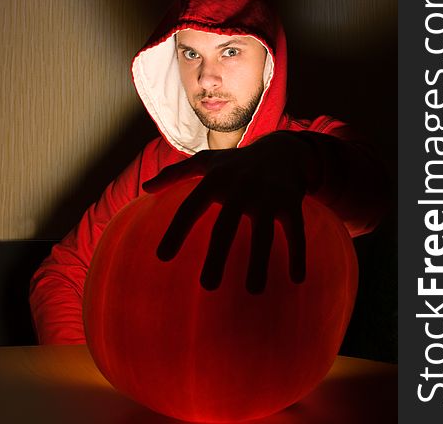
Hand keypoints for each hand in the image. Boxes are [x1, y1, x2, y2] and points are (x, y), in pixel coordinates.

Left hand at [143, 132, 318, 293]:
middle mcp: (241, 188)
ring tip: (254, 291)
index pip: (191, 207)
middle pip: (226, 227)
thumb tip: (144, 189)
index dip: (177, 231)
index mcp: (216, 180)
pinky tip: (297, 280)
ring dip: (259, 262)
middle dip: (218, 255)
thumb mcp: (206, 162)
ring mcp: (268, 196)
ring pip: (263, 234)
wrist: (281, 150)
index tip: (162, 257)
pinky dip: (298, 254)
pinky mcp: (291, 202)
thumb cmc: (236, 162)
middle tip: (208, 286)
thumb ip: (174, 174)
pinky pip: (296, 232)